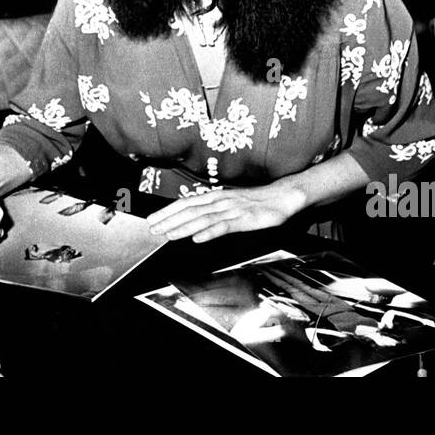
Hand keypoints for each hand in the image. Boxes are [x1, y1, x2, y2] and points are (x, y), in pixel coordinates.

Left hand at [146, 182, 305, 242]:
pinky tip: (198, 238)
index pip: (186, 203)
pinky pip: (224, 226)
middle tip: (152, 229)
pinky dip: (209, 232)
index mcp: (216, 196)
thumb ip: (213, 210)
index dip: (168, 211)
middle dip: (169, 220)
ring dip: (183, 226)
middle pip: (190, 210)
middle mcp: (220, 201)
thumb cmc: (256, 201)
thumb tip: (194, 218)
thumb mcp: (230, 203)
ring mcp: (231, 209)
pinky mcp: (244, 219)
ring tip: (168, 234)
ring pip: (203, 218)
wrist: (282, 196)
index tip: (153, 219)